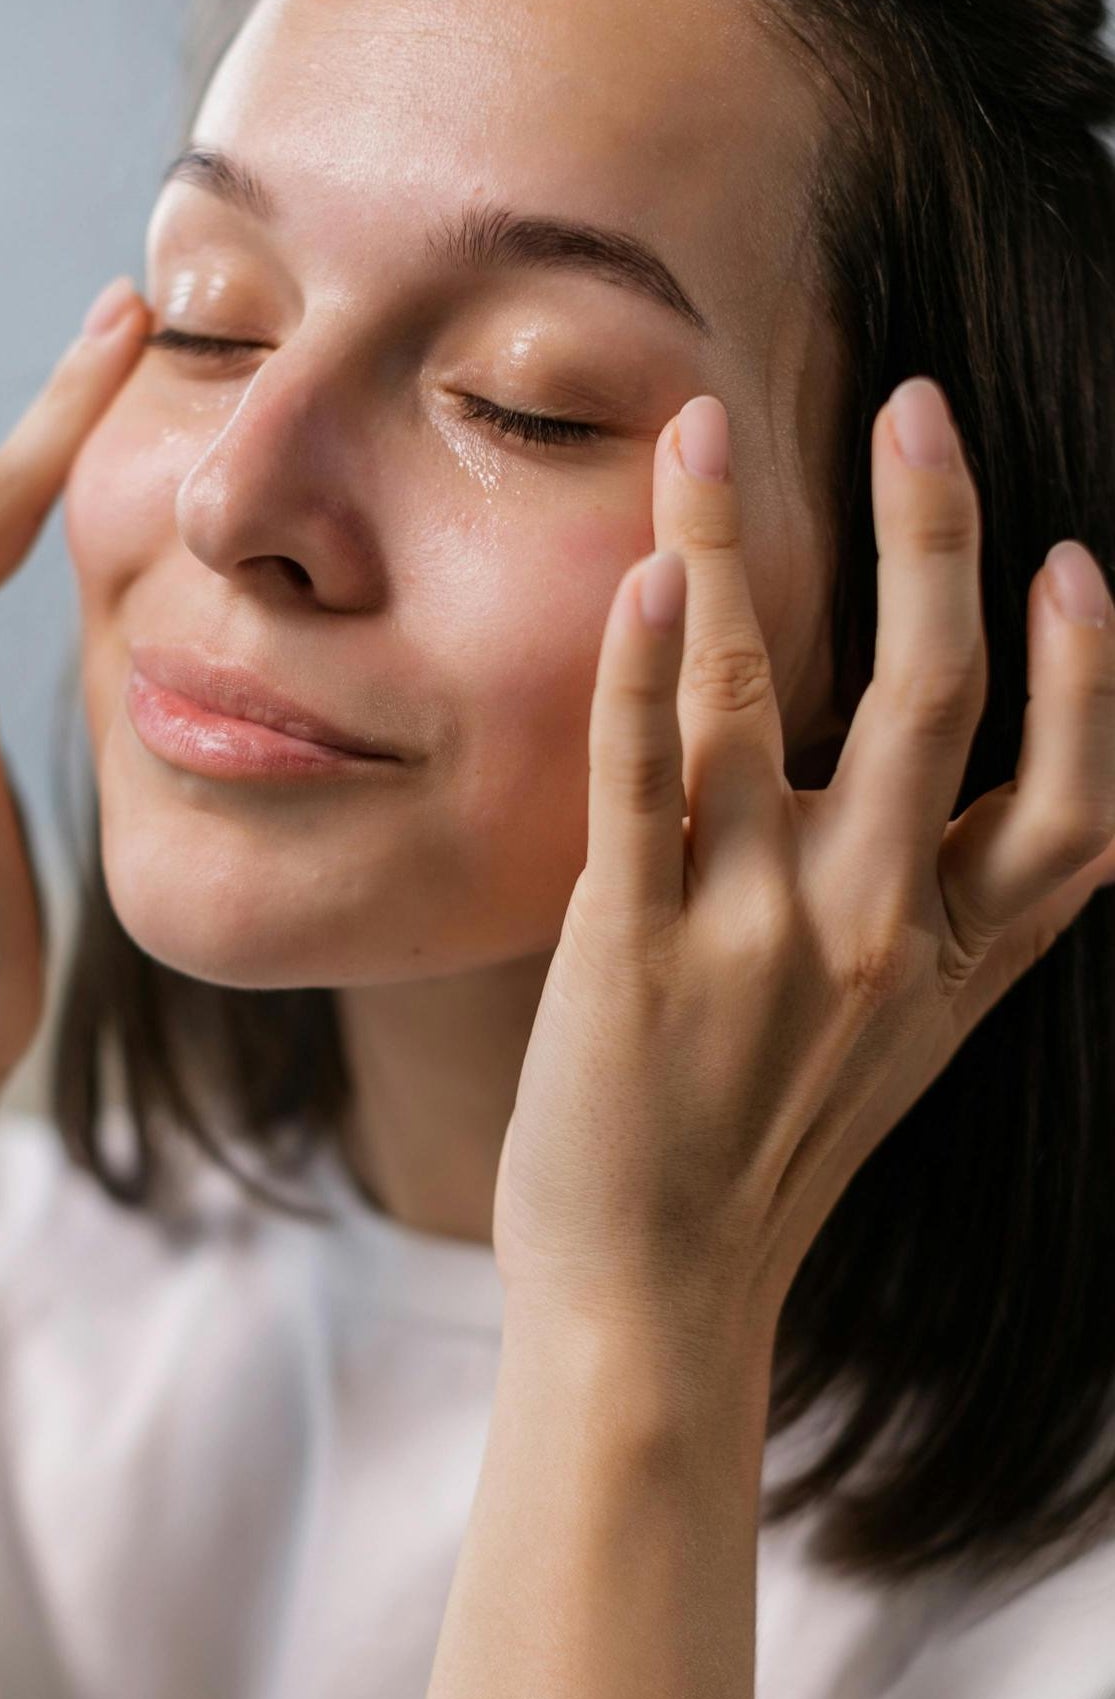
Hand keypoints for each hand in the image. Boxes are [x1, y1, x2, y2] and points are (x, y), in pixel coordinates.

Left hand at [494, 380, 1114, 1363]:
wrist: (651, 1293)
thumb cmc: (760, 1152)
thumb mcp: (901, 1039)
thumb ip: (946, 917)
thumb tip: (970, 794)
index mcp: (957, 954)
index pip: (1075, 797)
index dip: (1093, 674)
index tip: (1072, 559)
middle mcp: (877, 930)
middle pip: (932, 698)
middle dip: (929, 536)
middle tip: (911, 406)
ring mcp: (754, 935)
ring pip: (757, 697)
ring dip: (730, 547)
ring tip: (703, 429)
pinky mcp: (629, 952)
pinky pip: (640, 784)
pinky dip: (638, 673)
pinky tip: (637, 580)